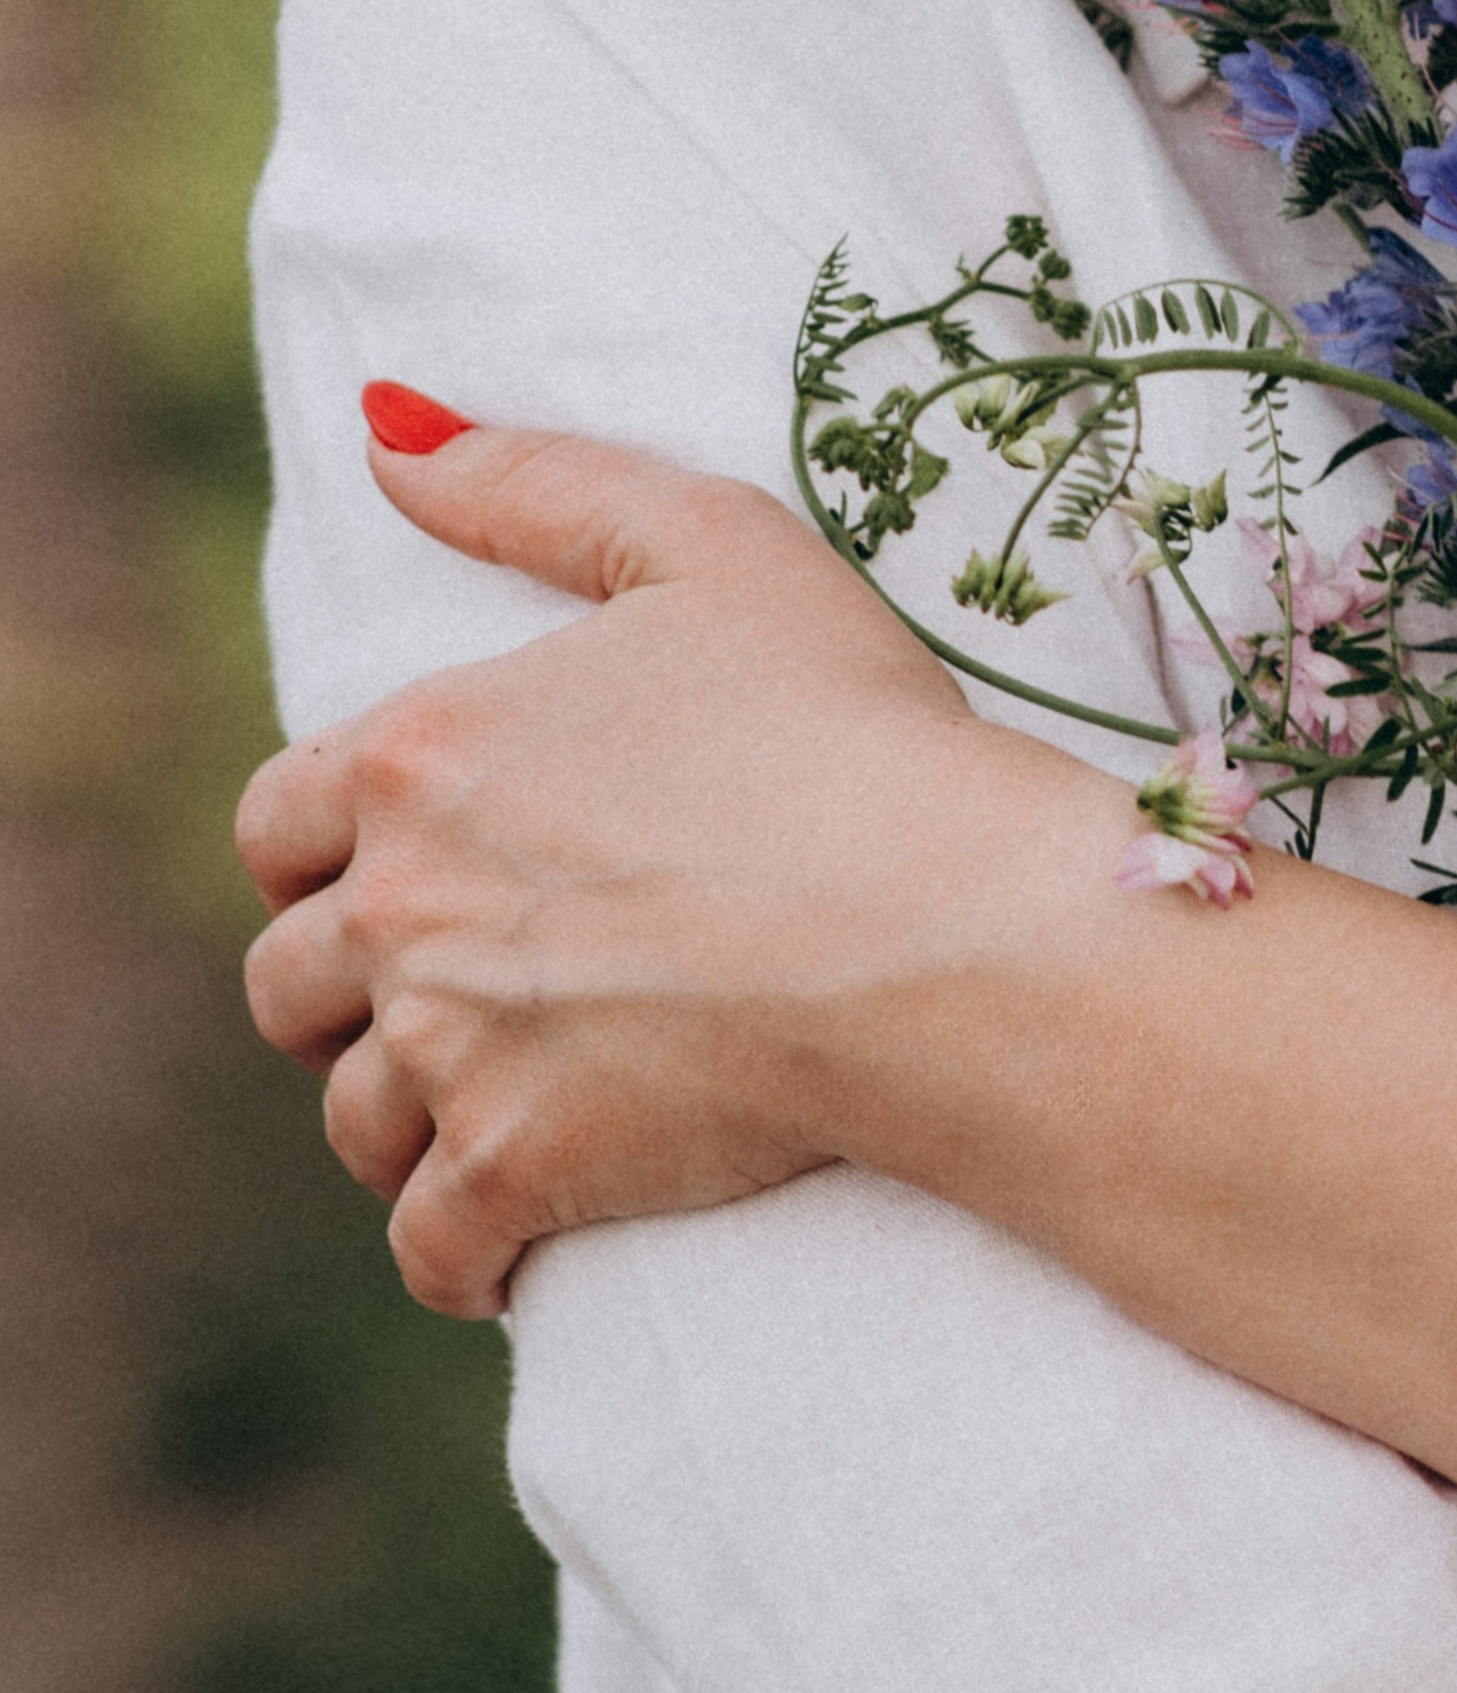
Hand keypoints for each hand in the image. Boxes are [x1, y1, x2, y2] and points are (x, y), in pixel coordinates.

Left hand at [243, 402, 1456, 1536]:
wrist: (942, 926)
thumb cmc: (849, 728)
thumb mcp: (710, 544)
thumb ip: (535, 483)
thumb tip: (386, 436)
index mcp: (420, 754)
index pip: (278, 818)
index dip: (324, 850)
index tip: (400, 872)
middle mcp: (402, 903)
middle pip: (290, 982)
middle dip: (351, 996)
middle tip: (452, 1002)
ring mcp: (452, 1049)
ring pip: (354, 1122)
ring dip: (406, 1124)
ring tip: (494, 1117)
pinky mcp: (520, 1171)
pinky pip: (433, 1249)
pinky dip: (462, 1256)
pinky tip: (516, 1243)